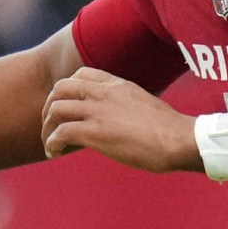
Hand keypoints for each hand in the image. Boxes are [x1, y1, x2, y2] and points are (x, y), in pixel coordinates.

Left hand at [41, 69, 200, 172]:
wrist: (180, 140)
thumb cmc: (171, 130)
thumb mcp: (145, 105)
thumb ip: (126, 106)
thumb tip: (120, 121)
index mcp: (117, 84)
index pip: (80, 75)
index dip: (67, 91)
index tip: (68, 108)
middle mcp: (104, 93)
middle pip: (60, 88)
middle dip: (49, 107)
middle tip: (51, 125)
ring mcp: (98, 112)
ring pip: (56, 110)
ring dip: (46, 127)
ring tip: (50, 143)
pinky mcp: (95, 133)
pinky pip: (60, 133)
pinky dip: (52, 143)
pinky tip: (54, 153)